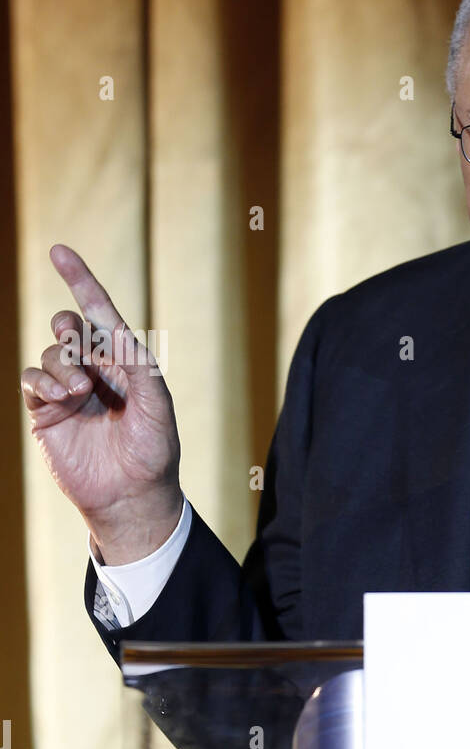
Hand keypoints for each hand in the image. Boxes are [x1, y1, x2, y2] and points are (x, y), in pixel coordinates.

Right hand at [21, 246, 182, 563]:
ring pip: (50, 353)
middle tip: (75, 339)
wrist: (132, 496)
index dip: (82, 282)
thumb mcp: (158, 408)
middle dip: (69, 326)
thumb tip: (116, 335)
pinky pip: (33, 379)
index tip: (61, 252)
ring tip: (79, 390)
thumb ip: (140, 369)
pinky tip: (62, 396)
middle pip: (70, 329)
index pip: (101, 314)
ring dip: (61, 362)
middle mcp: (95, 371)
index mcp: (125, 363)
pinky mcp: (47, 412)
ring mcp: (69, 390)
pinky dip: (42, 379)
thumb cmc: (154, 452)